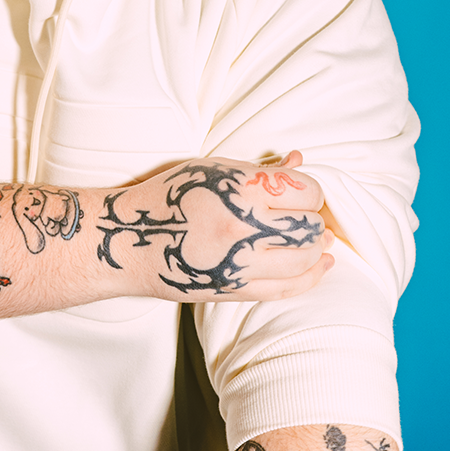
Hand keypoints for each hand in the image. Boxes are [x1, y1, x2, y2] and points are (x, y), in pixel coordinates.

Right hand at [97, 152, 333, 301]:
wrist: (128, 240)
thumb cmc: (167, 197)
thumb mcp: (213, 170)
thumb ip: (259, 170)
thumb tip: (299, 161)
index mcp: (239, 190)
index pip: (306, 190)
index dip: (310, 191)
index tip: (301, 193)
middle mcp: (243, 226)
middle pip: (309, 226)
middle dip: (314, 221)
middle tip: (307, 217)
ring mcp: (239, 261)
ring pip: (304, 259)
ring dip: (316, 248)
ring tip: (318, 240)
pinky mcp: (235, 289)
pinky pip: (288, 288)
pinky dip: (311, 277)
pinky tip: (321, 265)